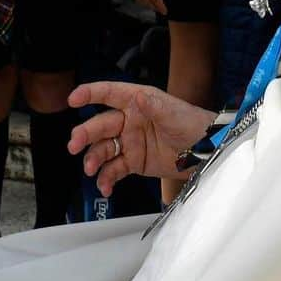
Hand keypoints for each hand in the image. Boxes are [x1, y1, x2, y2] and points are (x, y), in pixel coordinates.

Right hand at [68, 82, 214, 196]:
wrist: (207, 150)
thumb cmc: (193, 124)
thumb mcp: (174, 113)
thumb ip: (155, 107)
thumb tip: (140, 99)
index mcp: (137, 102)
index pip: (109, 94)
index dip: (90, 94)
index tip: (73, 98)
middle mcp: (130, 121)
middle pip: (100, 126)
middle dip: (85, 134)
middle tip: (74, 145)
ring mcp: (130, 142)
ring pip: (104, 149)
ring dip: (93, 159)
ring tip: (91, 170)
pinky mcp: (135, 162)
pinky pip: (114, 170)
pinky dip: (106, 179)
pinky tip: (104, 187)